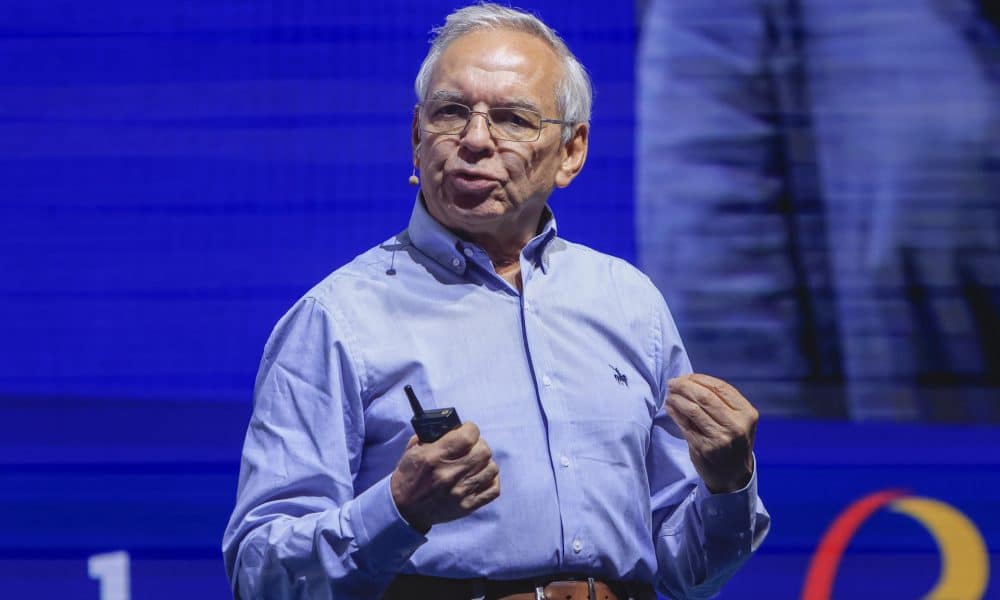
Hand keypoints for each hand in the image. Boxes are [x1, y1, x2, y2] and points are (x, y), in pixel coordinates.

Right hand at [389, 422, 500, 531]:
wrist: (404, 510)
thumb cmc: (409, 476)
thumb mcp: (414, 451)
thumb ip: (433, 435)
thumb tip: (453, 426)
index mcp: (435, 457)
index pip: (468, 436)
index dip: (471, 429)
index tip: (467, 430)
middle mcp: (450, 474)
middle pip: (484, 451)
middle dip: (479, 445)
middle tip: (471, 447)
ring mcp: (461, 492)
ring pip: (491, 468)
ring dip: (485, 462)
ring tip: (475, 463)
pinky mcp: (467, 506)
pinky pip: (493, 489)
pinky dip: (490, 480)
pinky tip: (480, 476)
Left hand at [665, 373, 757, 493]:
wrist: (733, 475)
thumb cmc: (733, 442)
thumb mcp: (738, 420)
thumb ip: (722, 401)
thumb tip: (690, 380)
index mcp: (747, 413)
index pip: (720, 387)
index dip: (699, 379)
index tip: (686, 376)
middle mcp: (736, 425)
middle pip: (705, 396)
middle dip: (685, 386)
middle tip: (672, 383)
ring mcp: (720, 438)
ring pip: (693, 409)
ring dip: (677, 398)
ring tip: (670, 394)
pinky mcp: (705, 448)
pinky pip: (685, 425)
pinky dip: (675, 413)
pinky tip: (670, 407)